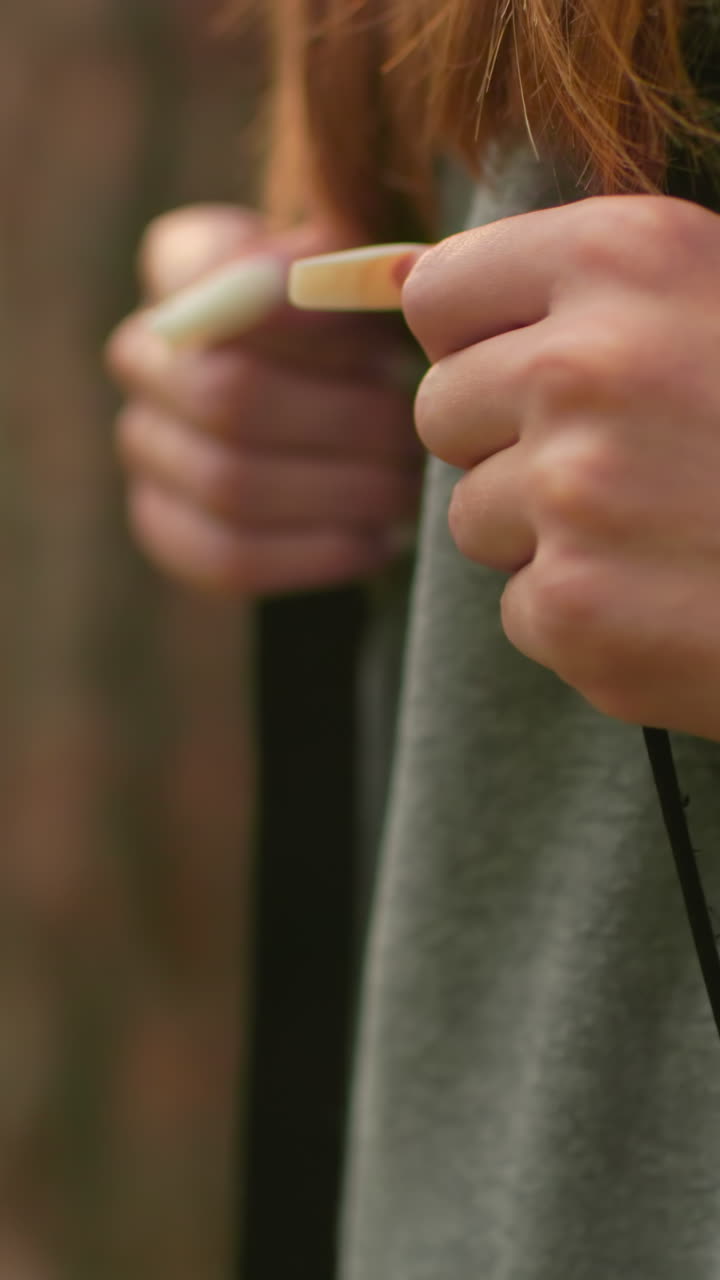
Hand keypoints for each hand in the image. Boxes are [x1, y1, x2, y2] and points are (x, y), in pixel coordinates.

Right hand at [107, 205, 422, 594]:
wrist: (336, 421)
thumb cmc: (363, 336)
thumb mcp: (367, 279)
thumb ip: (366, 255)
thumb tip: (389, 273)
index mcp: (182, 269)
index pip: (209, 277)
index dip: (291, 309)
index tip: (379, 330)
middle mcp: (144, 354)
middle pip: (228, 396)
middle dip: (340, 422)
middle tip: (416, 436)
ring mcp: (144, 446)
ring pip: (232, 484)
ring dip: (337, 492)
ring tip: (404, 491)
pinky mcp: (164, 525)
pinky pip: (230, 556)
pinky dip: (315, 553)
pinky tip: (377, 541)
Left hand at [402, 195, 719, 738]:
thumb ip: (583, 291)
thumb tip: (402, 283)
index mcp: (625, 258)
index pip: (441, 293)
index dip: (478, 338)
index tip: (527, 365)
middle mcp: (584, 367)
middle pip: (438, 410)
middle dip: (502, 442)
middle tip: (609, 464)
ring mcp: (572, 496)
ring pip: (473, 517)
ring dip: (545, 535)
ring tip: (659, 535)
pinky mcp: (574, 609)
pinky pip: (520, 608)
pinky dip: (582, 617)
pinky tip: (670, 602)